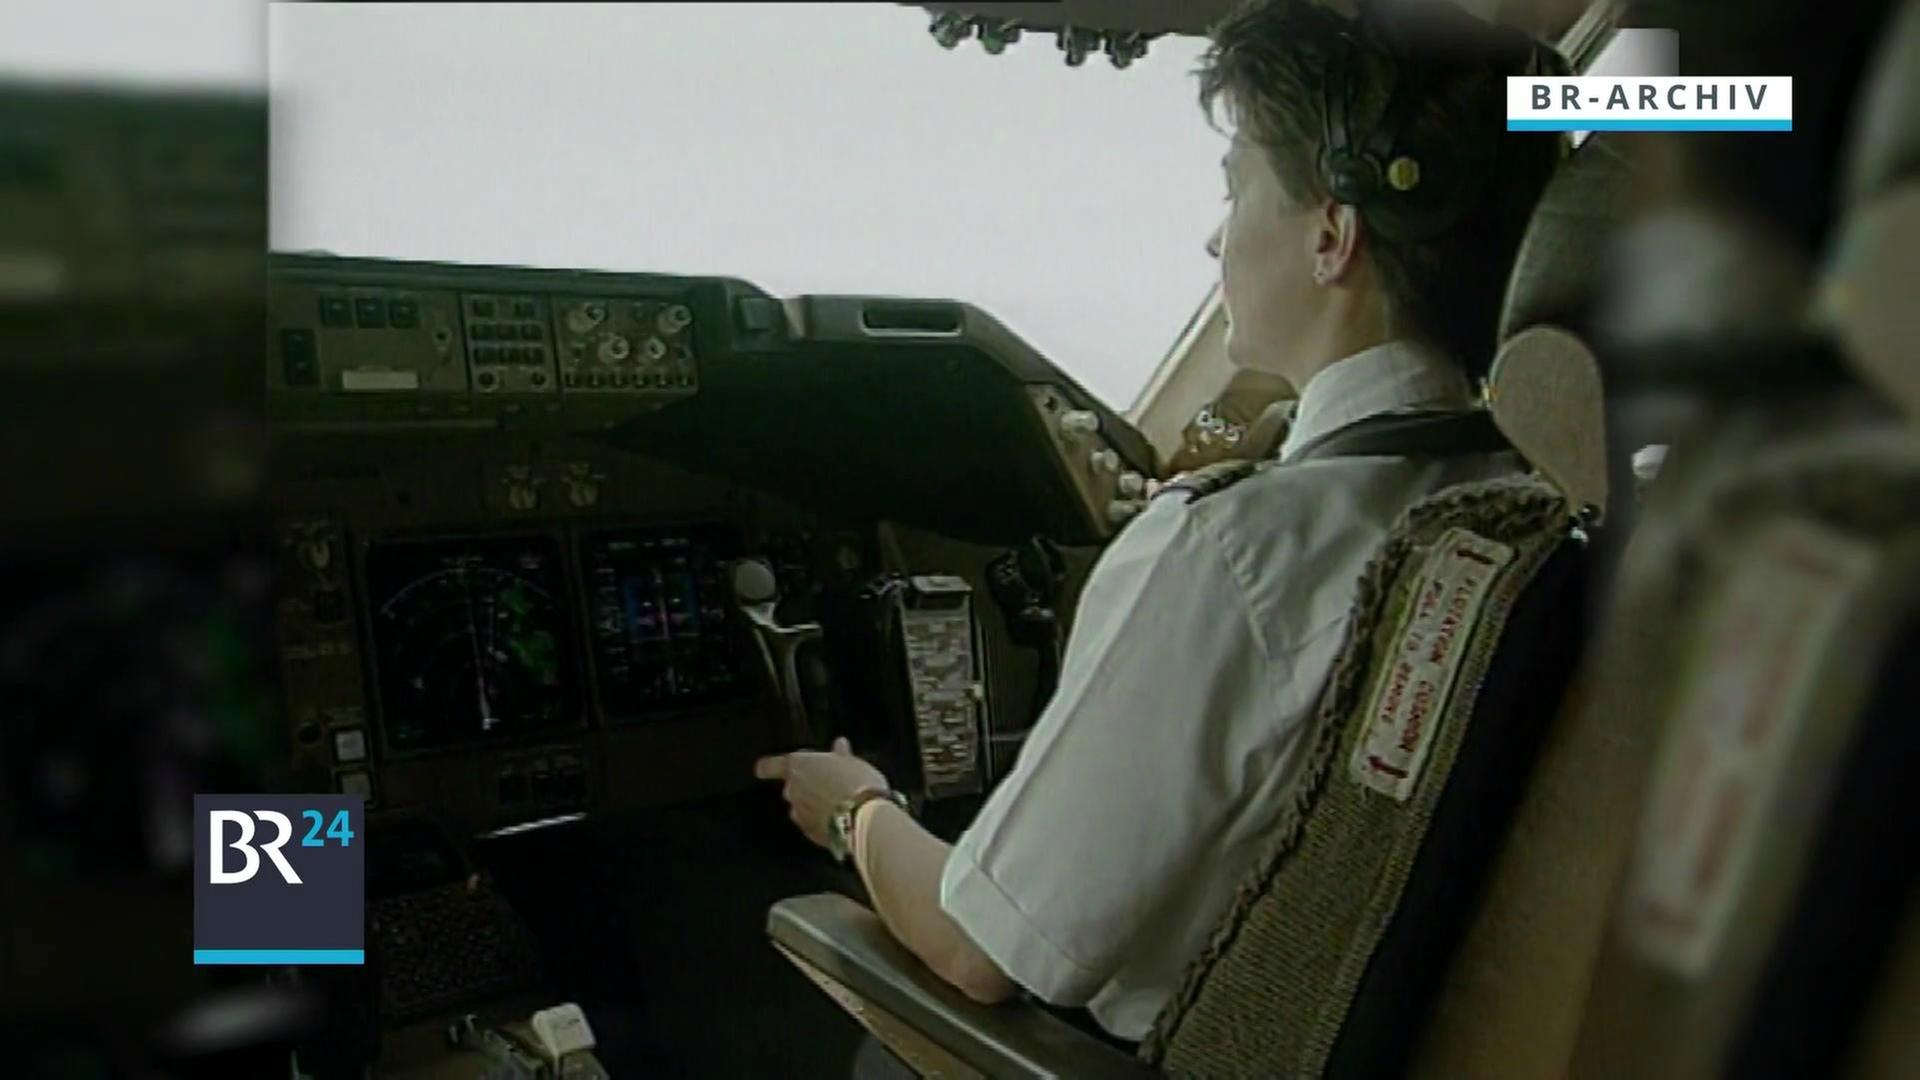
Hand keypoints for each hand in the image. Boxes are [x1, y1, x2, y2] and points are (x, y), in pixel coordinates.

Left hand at [753, 737, 889, 850]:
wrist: (862, 819)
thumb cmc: (856, 783)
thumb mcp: (852, 762)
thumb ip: (841, 756)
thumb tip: (839, 746)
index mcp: (798, 766)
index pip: (770, 766)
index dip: (769, 767)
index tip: (764, 769)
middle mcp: (792, 791)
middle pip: (792, 787)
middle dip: (806, 787)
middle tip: (829, 784)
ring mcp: (800, 815)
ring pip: (802, 807)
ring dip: (814, 806)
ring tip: (839, 804)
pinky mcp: (811, 834)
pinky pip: (812, 824)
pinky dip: (822, 821)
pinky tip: (841, 820)